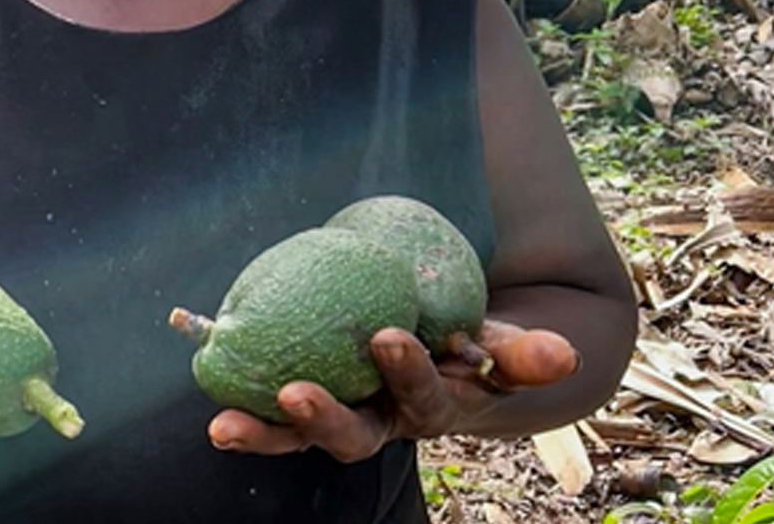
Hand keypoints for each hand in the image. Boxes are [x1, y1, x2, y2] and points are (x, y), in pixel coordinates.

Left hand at [206, 321, 578, 463]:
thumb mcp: (499, 348)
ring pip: (298, 435)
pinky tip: (208, 389)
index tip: (392, 338)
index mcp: (430, 407)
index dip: (408, 372)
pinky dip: (241, 403)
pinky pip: (268, 404)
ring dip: (262, 430)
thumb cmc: (471, 345)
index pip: (421, 397)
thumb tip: (565, 354)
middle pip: (350, 436)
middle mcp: (381, 419)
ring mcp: (341, 413)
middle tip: (297, 393)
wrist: (444, 356)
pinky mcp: (305, 398)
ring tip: (223, 426)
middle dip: (324, 420)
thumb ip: (523, 353)